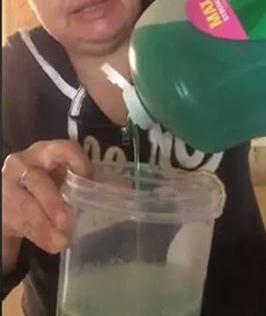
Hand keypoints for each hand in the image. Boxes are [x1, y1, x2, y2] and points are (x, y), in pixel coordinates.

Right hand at [2, 141, 91, 257]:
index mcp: (47, 152)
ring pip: (25, 205)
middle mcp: (24, 164)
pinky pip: (19, 222)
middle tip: (66, 221)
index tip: (89, 180)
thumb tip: (126, 188)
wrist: (10, 197)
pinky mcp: (2, 207)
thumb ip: (93, 182)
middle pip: (37, 181)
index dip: (77, 163)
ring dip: (43, 226)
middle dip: (51, 202)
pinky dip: (37, 235)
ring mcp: (8, 185)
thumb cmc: (48, 182)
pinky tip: (51, 244)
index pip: (62, 149)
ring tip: (60, 242)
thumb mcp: (67, 178)